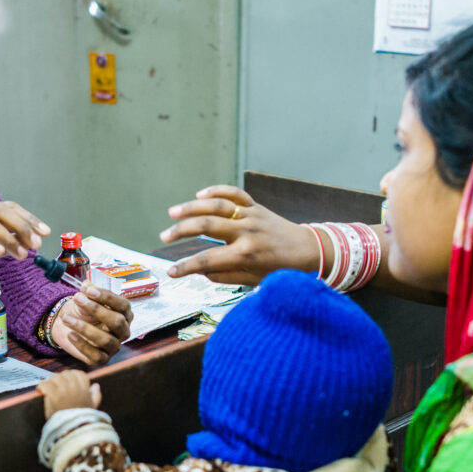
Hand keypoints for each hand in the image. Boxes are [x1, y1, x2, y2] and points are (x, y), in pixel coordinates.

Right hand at [0, 202, 49, 298]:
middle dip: (23, 226)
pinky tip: (1, 252)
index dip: (28, 218)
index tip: (45, 232)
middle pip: (1, 210)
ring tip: (22, 254)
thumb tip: (27, 243)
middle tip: (37, 243)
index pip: (7, 208)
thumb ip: (3, 245)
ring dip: (10, 237)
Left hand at [37, 369, 101, 418]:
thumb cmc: (82, 421)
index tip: (67, 383)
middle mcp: (75, 386)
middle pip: (65, 374)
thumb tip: (95, 385)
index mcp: (84, 388)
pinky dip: (41, 386)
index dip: (72, 376)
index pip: (78, 373)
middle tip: (55, 387)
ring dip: (50, 383)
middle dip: (60, 379)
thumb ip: (96, 395)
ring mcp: (64, 390)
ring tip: (48, 390)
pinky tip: (40, 390)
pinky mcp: (53, 395)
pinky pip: (45, 384)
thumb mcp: (92, 408)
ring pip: (54, 378)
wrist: (72, 431)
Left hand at [50, 285, 132, 365]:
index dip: (106, 296)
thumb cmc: (82, 311)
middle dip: (96, 309)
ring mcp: (114, 346)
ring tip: (67, 319)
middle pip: (117, 321)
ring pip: (106, 340)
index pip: (123, 305)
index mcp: (124, 314)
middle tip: (77, 299)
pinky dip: (82, 345)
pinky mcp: (103, 359)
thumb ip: (88, 292)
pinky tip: (70, 335)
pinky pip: (97, 355)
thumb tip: (87, 286)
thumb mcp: (86, 299)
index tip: (88, 289)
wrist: (68, 326)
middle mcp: (123, 331)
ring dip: (84, 328)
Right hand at [158, 185, 319, 284]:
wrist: (308, 251)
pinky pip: (233, 193)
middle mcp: (246, 232)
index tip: (171, 272)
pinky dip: (216, 191)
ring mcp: (251, 216)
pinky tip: (199, 195)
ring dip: (191, 208)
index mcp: (245, 254)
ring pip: (216, 206)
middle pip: (206, 227)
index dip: (185, 267)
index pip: (206, 261)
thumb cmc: (280, 270)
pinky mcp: (256, 206)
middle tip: (164, 236)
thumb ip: (225, 276)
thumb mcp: (253, 280)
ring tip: (172, 213)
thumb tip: (200, 271)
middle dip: (181, 231)